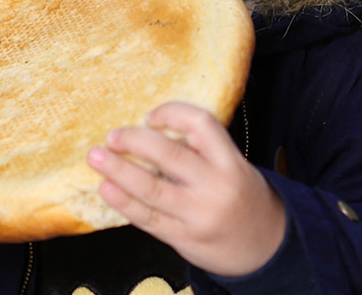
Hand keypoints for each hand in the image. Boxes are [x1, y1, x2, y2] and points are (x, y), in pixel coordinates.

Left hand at [87, 101, 286, 276]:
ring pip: (152, 189)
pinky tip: (106, 189)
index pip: (201, 125)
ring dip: (118, 170)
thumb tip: (149, 131)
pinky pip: (148, 218)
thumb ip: (201, 152)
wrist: (265, 248)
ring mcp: (198, 215)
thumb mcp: (233, 168)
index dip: (172, 113)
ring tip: (96, 158)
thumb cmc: (240, 198)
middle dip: (134, 141)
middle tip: (112, 136)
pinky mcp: (184, 238)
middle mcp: (216, 186)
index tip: (150, 116)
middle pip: (169, 156)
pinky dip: (124, 202)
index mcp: (230, 162)